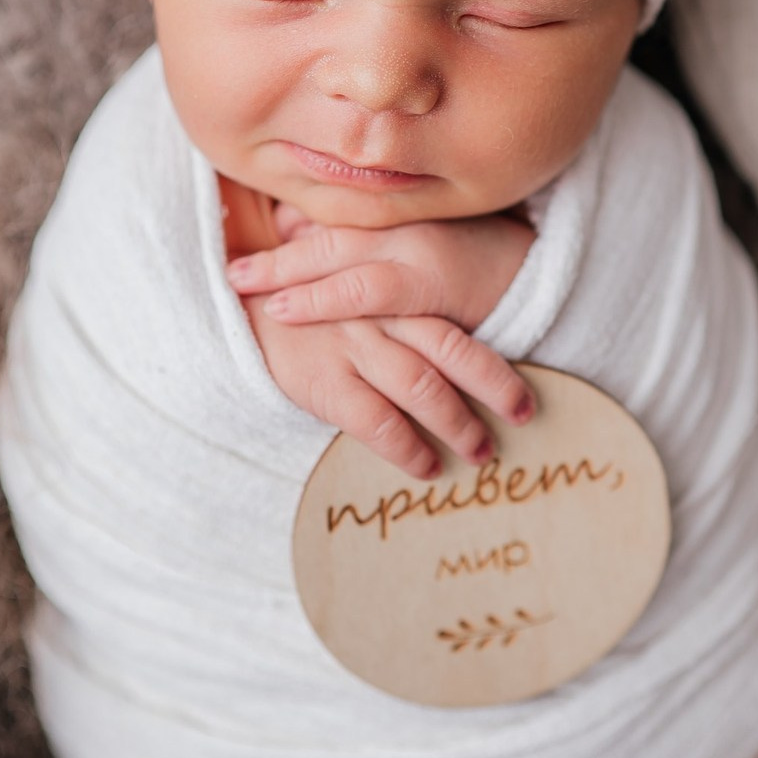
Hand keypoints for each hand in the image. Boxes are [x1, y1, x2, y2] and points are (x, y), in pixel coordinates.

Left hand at [225, 204, 534, 331]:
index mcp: (395, 210)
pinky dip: (323, 300)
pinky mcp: (431, 286)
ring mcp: (415, 250)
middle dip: (275, 253)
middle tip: (231, 270)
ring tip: (245, 287)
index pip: (331, 213)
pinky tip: (286, 308)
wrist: (539, 273)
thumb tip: (292, 226)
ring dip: (287, 273)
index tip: (240, 241)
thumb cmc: (474, 258)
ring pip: (337, 258)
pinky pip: (367, 292)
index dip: (284, 227)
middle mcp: (401, 224)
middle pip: (325, 233)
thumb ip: (361, 233)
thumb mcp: (418, 234)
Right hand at [239, 293, 535, 480]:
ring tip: (480, 453)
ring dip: (458, 425)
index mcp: (390, 292)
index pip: (455, 327)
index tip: (526, 395)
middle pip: (452, 351)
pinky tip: (426, 467)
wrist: (231, 310)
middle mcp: (379, 315)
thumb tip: (445, 349)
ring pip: (422, 386)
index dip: (495, 364)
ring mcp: (352, 345)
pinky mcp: (322, 379)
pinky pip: (377, 421)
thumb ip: (393, 308)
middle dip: (495, 388)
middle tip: (522, 418)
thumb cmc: (300, 305)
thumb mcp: (351, 290)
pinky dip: (408, 448)